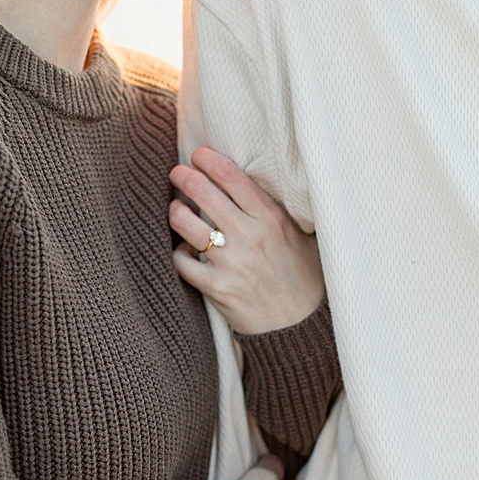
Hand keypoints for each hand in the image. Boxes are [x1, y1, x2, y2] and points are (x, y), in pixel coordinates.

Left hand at [170, 146, 324, 334]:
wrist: (299, 325)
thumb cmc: (301, 276)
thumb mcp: (300, 237)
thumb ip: (275, 212)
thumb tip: (250, 185)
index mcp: (272, 219)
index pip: (234, 178)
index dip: (211, 161)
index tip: (199, 154)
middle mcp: (250, 237)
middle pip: (204, 193)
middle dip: (184, 177)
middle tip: (178, 172)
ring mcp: (231, 263)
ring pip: (186, 224)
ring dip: (176, 212)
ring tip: (177, 210)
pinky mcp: (217, 288)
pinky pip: (182, 262)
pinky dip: (179, 254)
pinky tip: (186, 251)